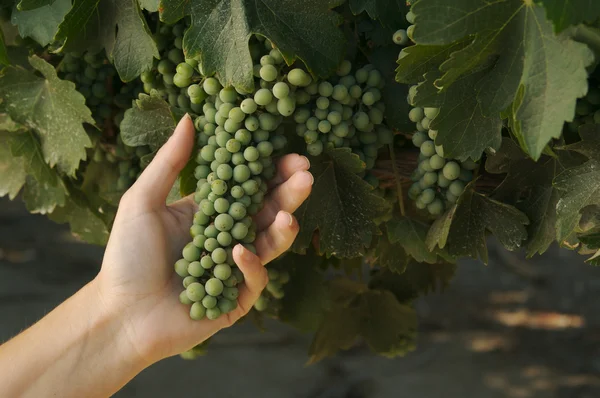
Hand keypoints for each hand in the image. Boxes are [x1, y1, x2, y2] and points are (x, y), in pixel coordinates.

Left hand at [95, 115, 312, 364]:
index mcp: (209, 212)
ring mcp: (235, 268)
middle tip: (306, 175)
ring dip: (283, 228)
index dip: (270, 170)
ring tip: (289, 214)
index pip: (248, 186)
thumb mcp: (142, 201)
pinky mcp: (237, 298)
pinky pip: (255, 279)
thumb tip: (190, 119)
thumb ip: (169, 162)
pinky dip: (251, 264)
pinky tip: (240, 250)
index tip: (289, 153)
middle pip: (267, 211)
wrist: (119, 315)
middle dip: (289, 193)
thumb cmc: (126, 257)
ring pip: (270, 244)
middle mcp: (227, 237)